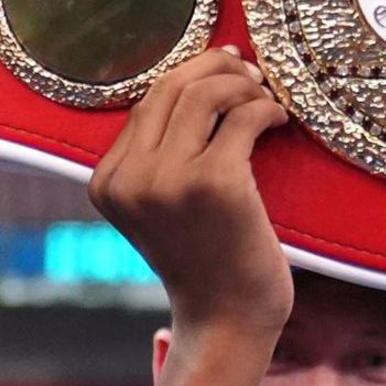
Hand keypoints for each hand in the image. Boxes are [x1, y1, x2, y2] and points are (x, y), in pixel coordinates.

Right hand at [90, 50, 289, 385]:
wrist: (227, 319)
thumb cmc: (205, 258)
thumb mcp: (161, 205)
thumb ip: (159, 154)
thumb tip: (199, 75)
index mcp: (106, 182)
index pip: (146, 101)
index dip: (189, 73)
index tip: (223, 68)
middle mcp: (130, 179)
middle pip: (172, 86)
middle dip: (218, 66)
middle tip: (251, 72)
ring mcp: (169, 181)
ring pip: (207, 94)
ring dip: (245, 87)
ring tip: (266, 101)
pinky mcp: (215, 183)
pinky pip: (244, 117)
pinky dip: (266, 110)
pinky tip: (278, 121)